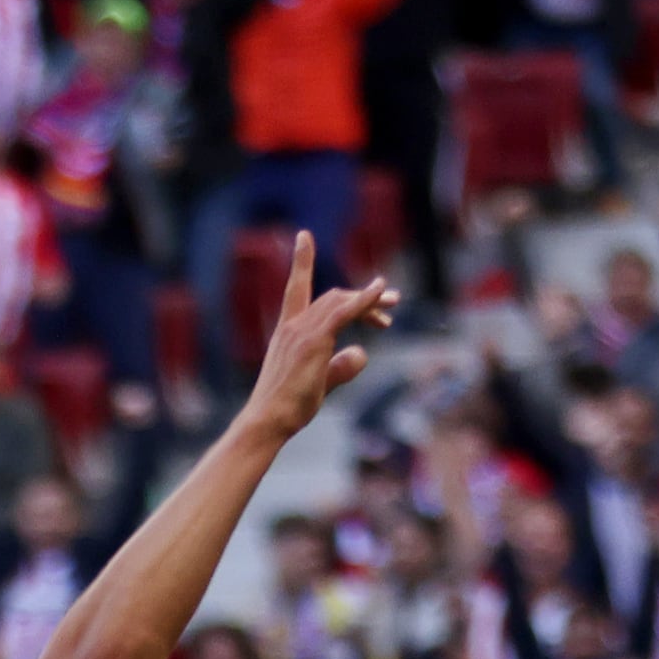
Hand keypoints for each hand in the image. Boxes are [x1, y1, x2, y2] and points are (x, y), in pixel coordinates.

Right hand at [241, 236, 396, 443]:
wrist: (267, 422)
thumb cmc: (286, 408)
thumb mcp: (319, 381)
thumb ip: (341, 365)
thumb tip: (361, 353)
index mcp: (287, 332)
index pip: (295, 289)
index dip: (302, 261)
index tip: (304, 236)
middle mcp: (292, 325)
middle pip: (332, 296)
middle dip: (362, 297)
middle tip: (391, 303)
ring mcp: (302, 331)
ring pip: (340, 302)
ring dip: (369, 301)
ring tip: (391, 307)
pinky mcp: (314, 341)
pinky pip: (344, 312)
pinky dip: (364, 298)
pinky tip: (381, 290)